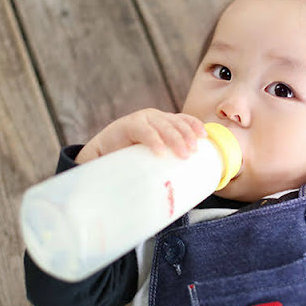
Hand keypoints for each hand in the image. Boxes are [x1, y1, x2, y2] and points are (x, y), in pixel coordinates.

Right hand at [75, 108, 207, 163]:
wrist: (101, 156)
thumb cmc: (131, 159)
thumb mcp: (152, 156)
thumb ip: (167, 162)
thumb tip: (188, 188)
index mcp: (162, 122)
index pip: (182, 119)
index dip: (194, 125)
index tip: (204, 137)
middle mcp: (153, 117)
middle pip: (176, 123)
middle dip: (187, 136)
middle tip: (193, 153)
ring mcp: (141, 119)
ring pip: (163, 125)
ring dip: (175, 139)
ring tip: (183, 155)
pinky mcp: (127, 125)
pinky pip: (144, 131)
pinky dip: (153, 140)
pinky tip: (160, 152)